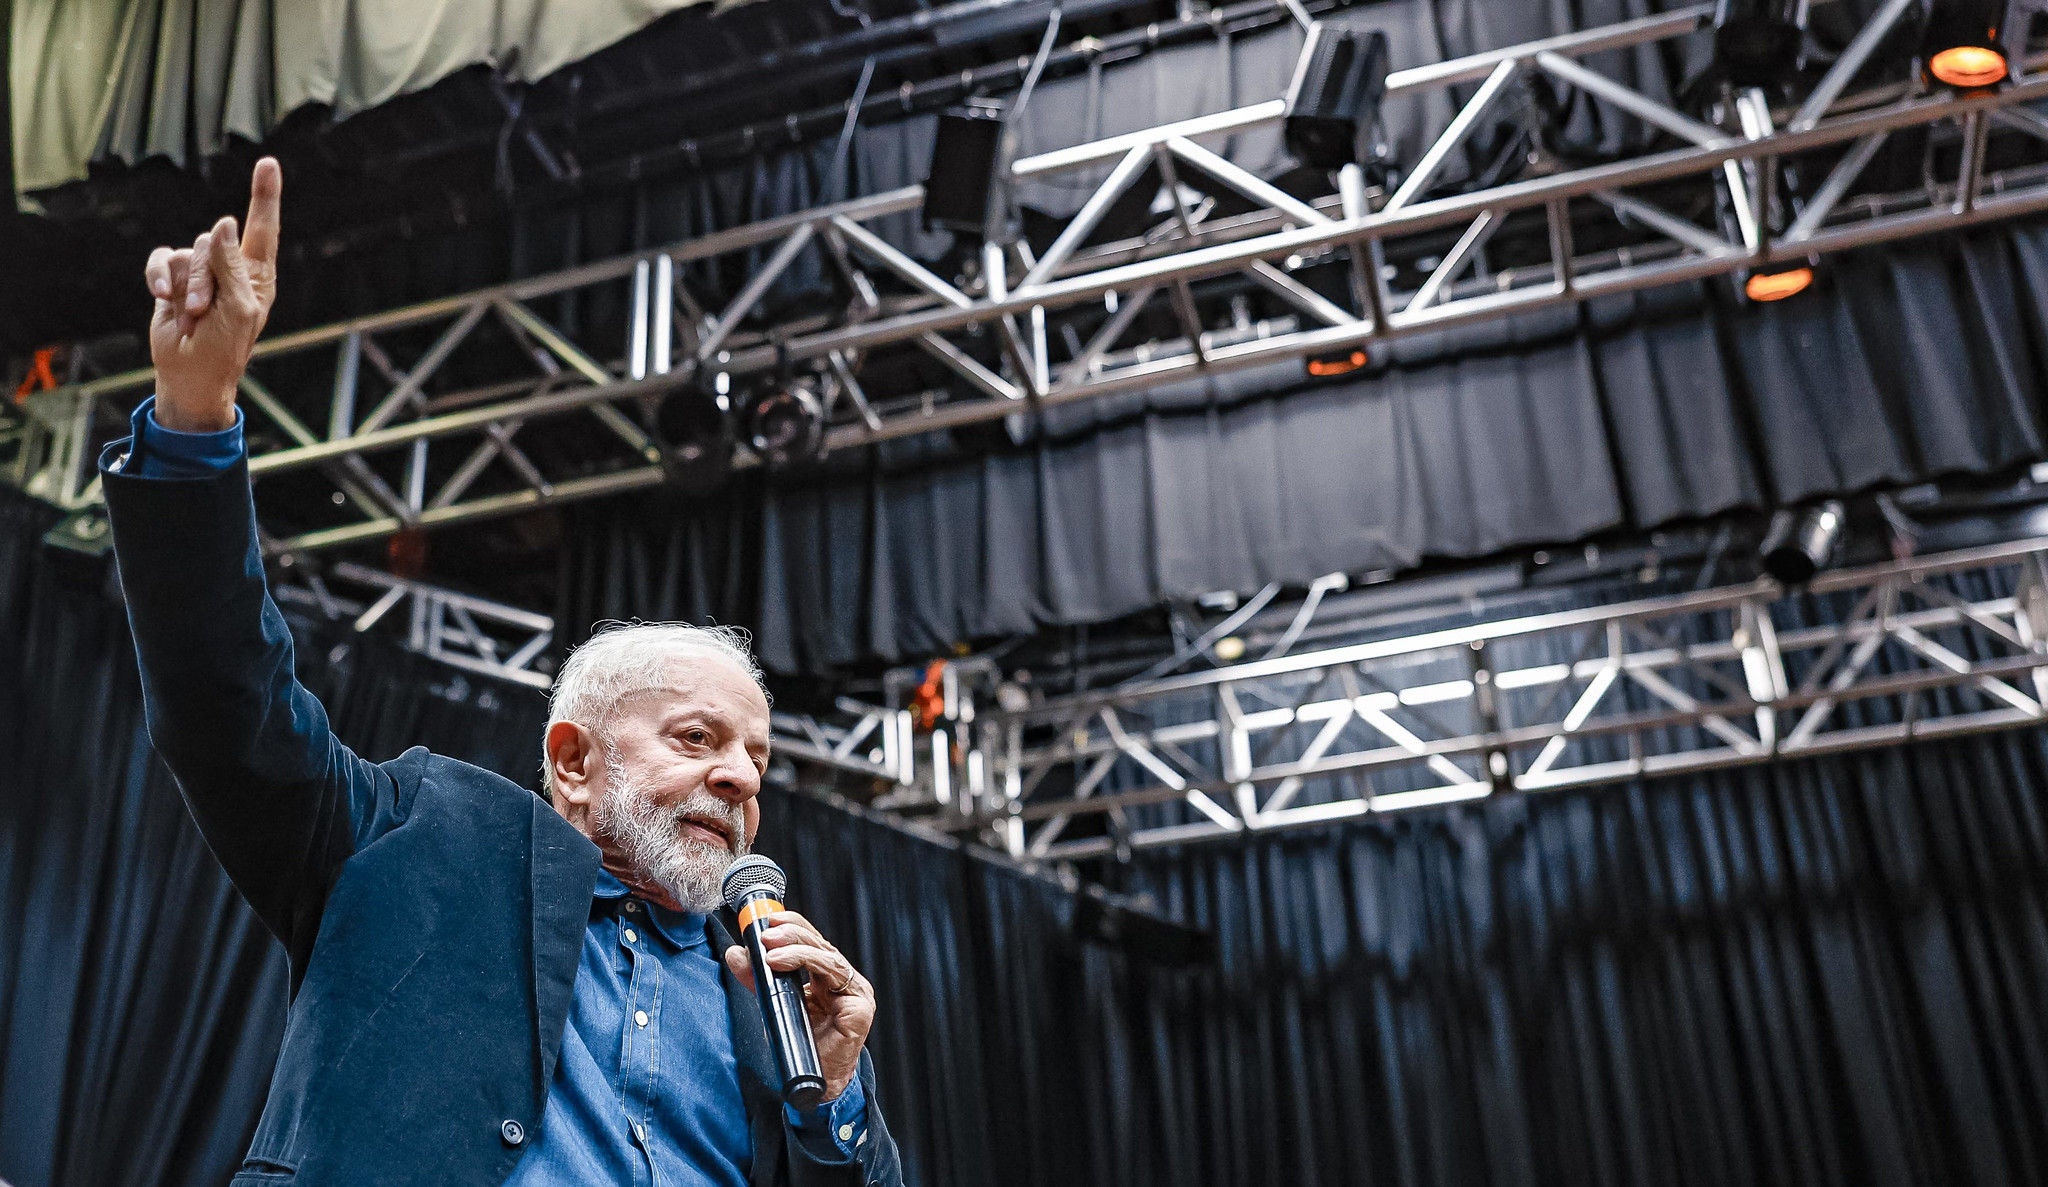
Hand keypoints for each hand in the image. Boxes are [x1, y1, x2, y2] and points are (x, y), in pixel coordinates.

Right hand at [144, 157, 282, 432]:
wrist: (191, 371)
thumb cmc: (226, 346)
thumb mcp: (239, 308)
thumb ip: (232, 264)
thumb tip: (225, 221)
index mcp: (256, 273)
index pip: (262, 228)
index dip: (264, 196)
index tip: (268, 163)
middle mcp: (228, 266)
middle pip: (214, 243)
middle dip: (206, 278)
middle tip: (207, 311)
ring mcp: (199, 270)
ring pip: (186, 252)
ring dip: (187, 286)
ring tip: (193, 315)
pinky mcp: (171, 276)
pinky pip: (161, 259)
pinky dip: (158, 276)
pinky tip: (162, 296)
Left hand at [724, 911, 874, 1102]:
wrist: (815, 1086)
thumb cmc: (799, 1047)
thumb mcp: (773, 1005)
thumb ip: (758, 980)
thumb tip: (736, 953)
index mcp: (826, 978)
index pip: (811, 942)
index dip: (791, 926)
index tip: (765, 920)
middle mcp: (842, 981)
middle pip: (819, 944)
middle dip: (790, 932)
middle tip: (764, 933)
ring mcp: (853, 992)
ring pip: (826, 956)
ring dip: (796, 946)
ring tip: (770, 948)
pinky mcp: (859, 1006)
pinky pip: (835, 974)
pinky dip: (807, 962)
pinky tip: (783, 961)